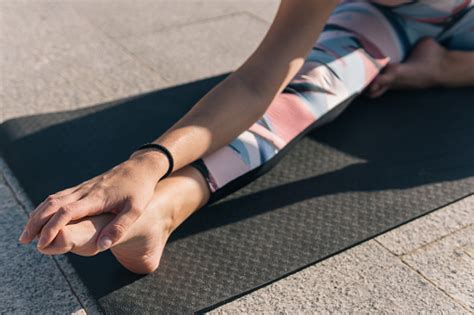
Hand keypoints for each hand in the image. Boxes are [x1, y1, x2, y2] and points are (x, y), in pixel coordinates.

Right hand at [19, 150, 167, 250]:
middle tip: (25, 240)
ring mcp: (83, 187)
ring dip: (37, 214)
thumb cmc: (140, 190)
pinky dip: (46, 207)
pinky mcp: (84, 187)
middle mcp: (86, 191)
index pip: (68, 212)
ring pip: (53, 199)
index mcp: (97, 198)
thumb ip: (119, 227)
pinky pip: (60, 196)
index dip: (52, 227)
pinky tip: (41, 217)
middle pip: (53, 204)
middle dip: (36, 222)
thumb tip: (102, 246)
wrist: (140, 168)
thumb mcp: (135, 210)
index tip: (41, 243)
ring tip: (27, 232)